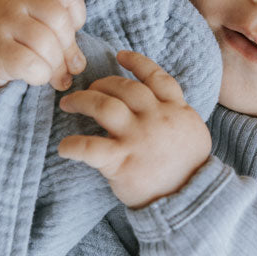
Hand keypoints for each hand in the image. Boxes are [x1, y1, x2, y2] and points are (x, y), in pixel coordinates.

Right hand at [0, 0, 86, 91]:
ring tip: (51, 75)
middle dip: (69, 49)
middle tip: (66, 68)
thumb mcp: (35, 24)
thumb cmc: (11, 39)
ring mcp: (2, 23)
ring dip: (55, 65)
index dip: (76, 16)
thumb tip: (78, 65)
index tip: (71, 33)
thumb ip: (60, 36)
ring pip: (45, 41)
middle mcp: (14, 0)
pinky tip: (36, 77)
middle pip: (58, 19)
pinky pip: (29, 62)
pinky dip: (40, 75)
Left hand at [57, 50, 211, 208]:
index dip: (137, 62)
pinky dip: (73, 145)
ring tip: (68, 104)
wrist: (190, 200)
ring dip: (82, 101)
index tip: (120, 55)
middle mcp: (157, 118)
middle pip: (124, 88)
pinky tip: (65, 148)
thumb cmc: (188, 170)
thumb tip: (156, 104)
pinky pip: (90, 147)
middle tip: (89, 90)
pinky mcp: (122, 161)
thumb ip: (175, 115)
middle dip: (101, 83)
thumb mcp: (192, 132)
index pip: (156, 77)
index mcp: (175, 110)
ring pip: (105, 106)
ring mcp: (138, 138)